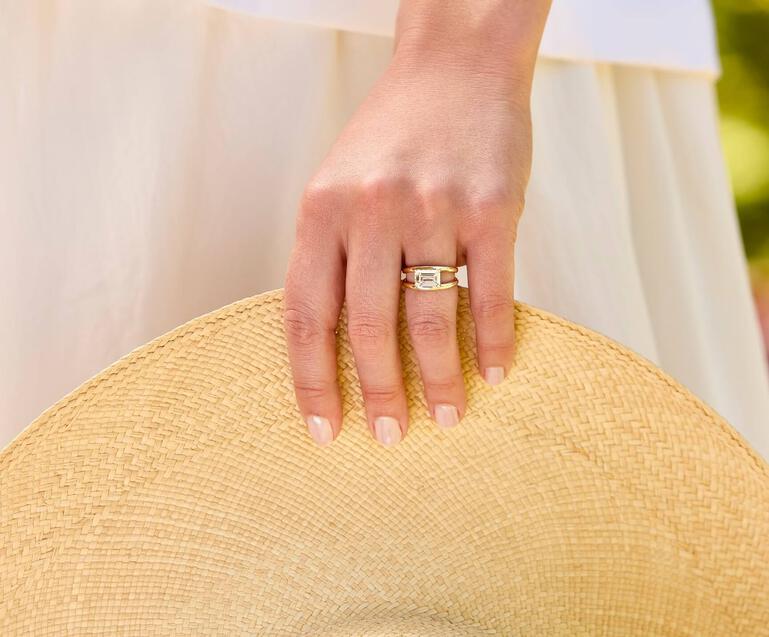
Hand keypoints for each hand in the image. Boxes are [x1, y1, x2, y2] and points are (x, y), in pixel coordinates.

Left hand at [284, 1, 549, 446]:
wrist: (455, 68)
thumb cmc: (392, 136)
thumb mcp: (337, 184)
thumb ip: (330, 253)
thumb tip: (331, 344)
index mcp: (322, 210)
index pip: (306, 313)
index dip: (311, 380)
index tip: (323, 429)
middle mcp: (373, 210)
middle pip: (367, 326)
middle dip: (377, 393)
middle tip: (388, 437)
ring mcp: (434, 208)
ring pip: (430, 318)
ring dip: (439, 380)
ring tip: (447, 418)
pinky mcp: (493, 208)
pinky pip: (491, 292)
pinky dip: (492, 341)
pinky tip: (495, 374)